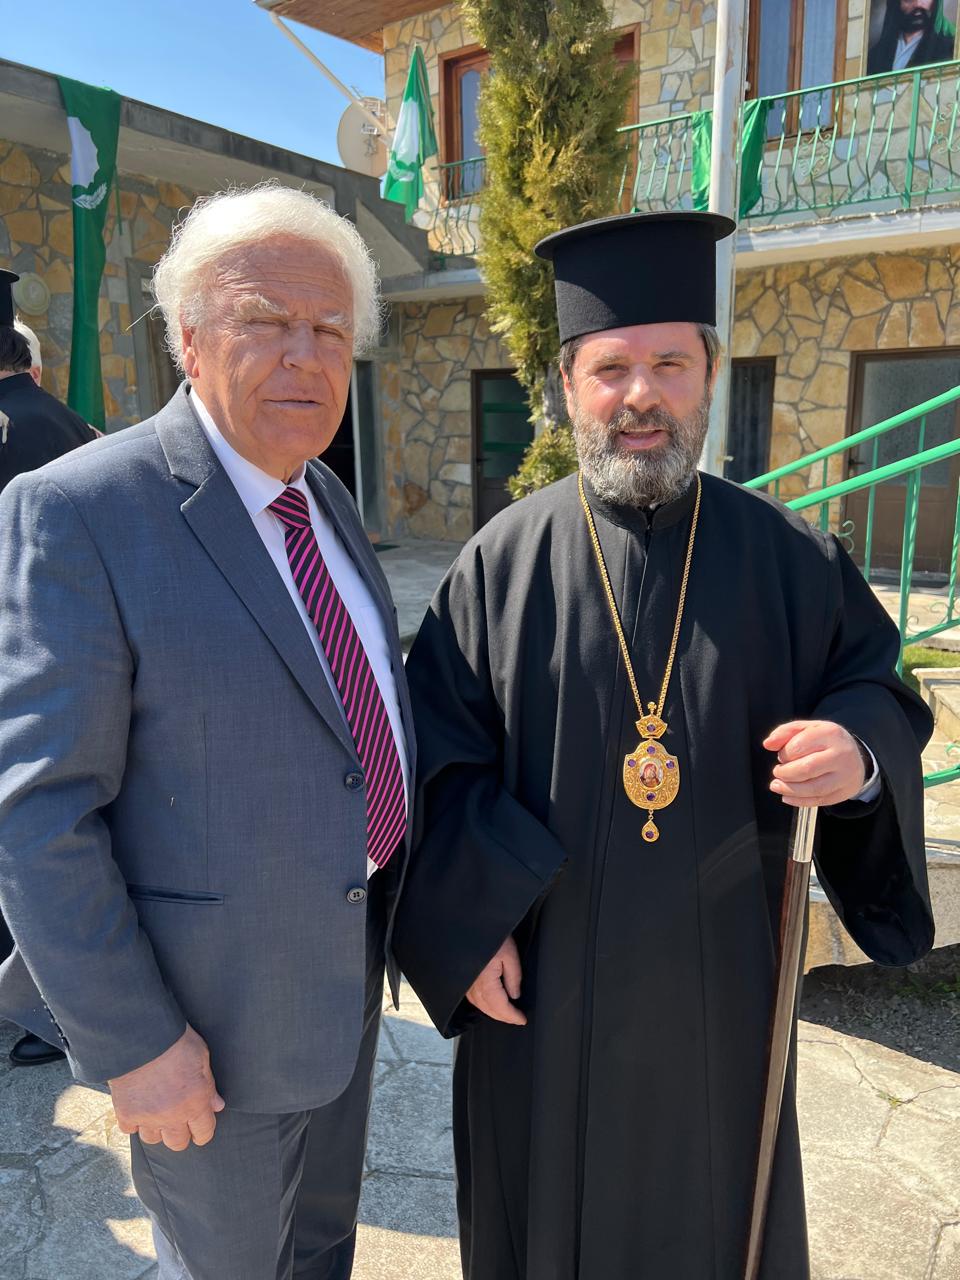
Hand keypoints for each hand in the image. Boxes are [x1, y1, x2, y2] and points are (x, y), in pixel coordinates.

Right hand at [109, 1024, 224, 1150]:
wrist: (140, 1036)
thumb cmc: (176, 1041)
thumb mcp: (202, 1057)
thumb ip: (209, 1085)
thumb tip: (217, 1105)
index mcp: (195, 1102)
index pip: (204, 1132)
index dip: (203, 1132)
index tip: (200, 1130)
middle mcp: (172, 1116)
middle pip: (177, 1143)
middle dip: (180, 1135)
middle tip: (178, 1122)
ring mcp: (147, 1117)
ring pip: (153, 1139)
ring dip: (156, 1129)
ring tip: (157, 1114)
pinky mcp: (126, 1113)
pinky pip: (129, 1129)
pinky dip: (133, 1122)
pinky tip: (138, 1109)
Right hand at [465, 936, 526, 1025]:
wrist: (470, 923)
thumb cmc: (492, 936)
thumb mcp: (510, 954)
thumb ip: (514, 978)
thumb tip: (515, 996)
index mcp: (486, 982)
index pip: (501, 1007)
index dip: (512, 1016)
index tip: (522, 1019)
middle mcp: (473, 986)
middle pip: (489, 1009)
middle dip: (504, 1017)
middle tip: (517, 1019)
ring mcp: (466, 983)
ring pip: (480, 1005)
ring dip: (493, 1012)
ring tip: (506, 1014)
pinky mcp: (464, 978)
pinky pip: (473, 998)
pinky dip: (483, 1004)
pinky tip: (490, 1003)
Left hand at [764, 720, 866, 807]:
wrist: (856, 756)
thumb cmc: (827, 741)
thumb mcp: (807, 728)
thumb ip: (785, 732)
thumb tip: (768, 744)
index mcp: (830, 734)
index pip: (798, 746)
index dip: (784, 754)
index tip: (782, 756)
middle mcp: (840, 754)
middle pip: (806, 769)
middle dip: (785, 773)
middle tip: (778, 772)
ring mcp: (845, 775)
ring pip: (814, 788)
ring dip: (790, 789)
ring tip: (777, 785)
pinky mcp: (844, 792)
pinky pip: (820, 800)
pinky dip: (799, 801)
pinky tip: (788, 796)